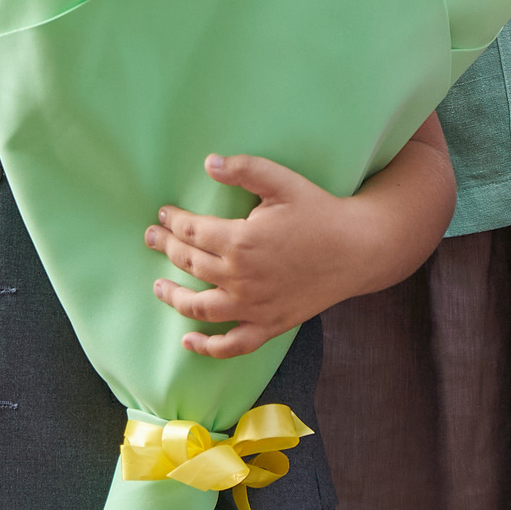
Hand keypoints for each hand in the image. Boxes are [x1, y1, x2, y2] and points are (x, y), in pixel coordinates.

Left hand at [148, 154, 376, 357]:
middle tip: (152, 237)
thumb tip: (208, 163)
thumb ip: (244, 170)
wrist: (358, 249)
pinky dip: (207, 347)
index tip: (162, 214)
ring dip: (173, 297)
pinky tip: (189, 341)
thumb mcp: (282, 182)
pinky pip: (232, 344)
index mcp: (239, 241)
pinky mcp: (269, 324)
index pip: (191, 231)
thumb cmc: (320, 212)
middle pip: (189, 264)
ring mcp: (253, 306)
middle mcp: (240, 278)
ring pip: (199, 307)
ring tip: (158, 286)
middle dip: (165, 248)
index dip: (172, 221)